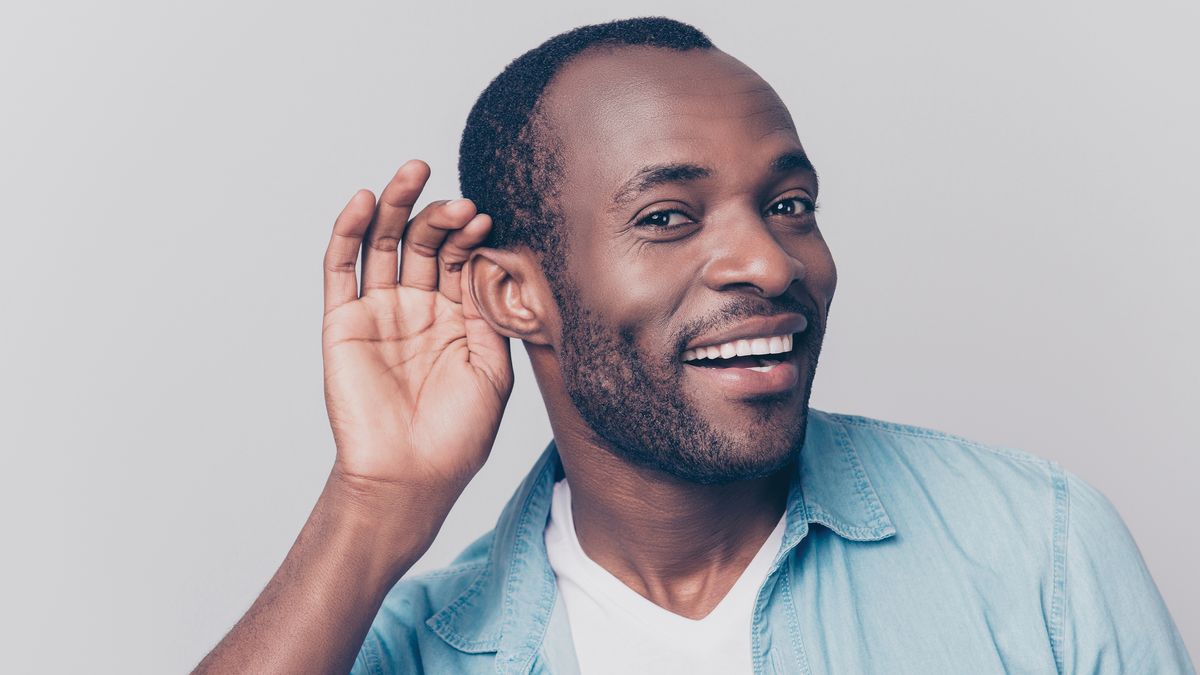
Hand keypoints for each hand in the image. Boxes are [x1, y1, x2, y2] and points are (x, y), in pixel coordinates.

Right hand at [321, 160, 512, 502]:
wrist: (411, 476)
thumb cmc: (458, 434)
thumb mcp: (494, 369)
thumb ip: (492, 313)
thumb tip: (497, 260)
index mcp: (456, 317)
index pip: (461, 258)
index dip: (471, 235)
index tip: (486, 219)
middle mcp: (417, 308)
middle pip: (424, 243)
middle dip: (440, 215)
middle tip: (457, 200)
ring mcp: (379, 312)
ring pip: (383, 244)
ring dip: (396, 205)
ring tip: (412, 172)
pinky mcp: (343, 322)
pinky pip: (341, 269)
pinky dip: (348, 231)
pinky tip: (363, 201)